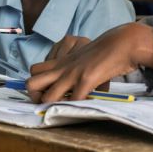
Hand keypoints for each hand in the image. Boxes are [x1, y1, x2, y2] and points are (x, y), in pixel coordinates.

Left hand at [26, 22, 152, 102]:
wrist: (122, 42)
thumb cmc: (105, 53)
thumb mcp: (82, 59)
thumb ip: (73, 69)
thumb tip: (71, 90)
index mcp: (60, 62)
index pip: (33, 71)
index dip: (36, 85)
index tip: (46, 93)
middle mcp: (62, 67)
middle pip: (31, 84)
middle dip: (35, 98)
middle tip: (49, 103)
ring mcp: (72, 73)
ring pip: (47, 97)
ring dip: (53, 106)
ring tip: (65, 108)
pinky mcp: (86, 78)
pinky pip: (73, 100)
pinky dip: (76, 107)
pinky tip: (82, 106)